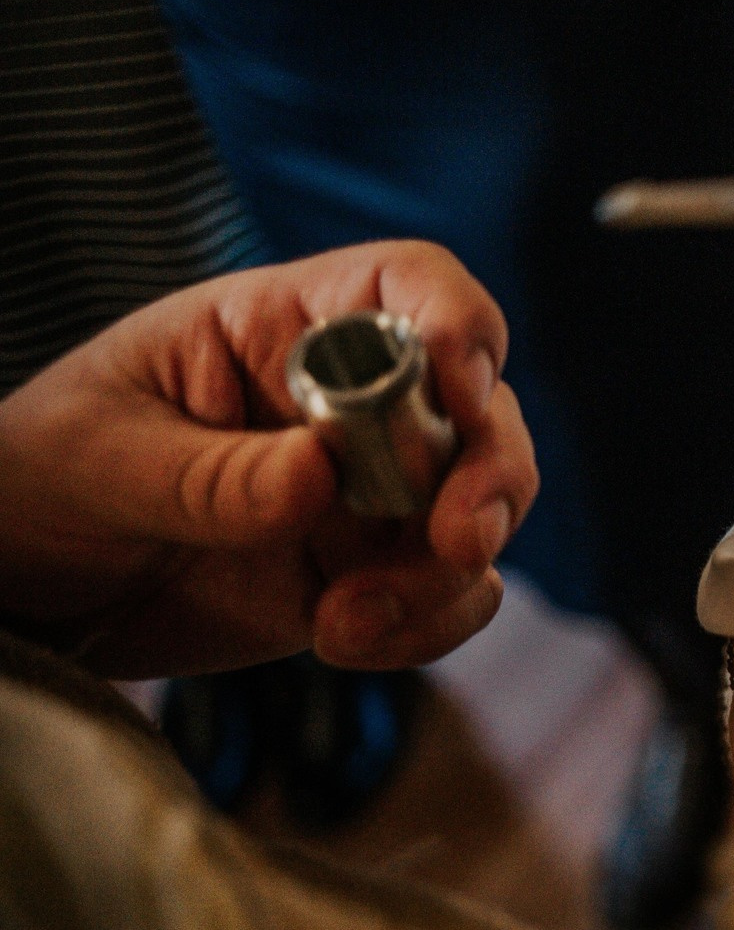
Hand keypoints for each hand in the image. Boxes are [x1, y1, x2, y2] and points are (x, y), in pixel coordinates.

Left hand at [0, 243, 536, 677]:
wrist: (15, 590)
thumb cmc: (32, 483)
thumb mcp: (95, 460)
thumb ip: (211, 475)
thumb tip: (322, 475)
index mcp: (279, 330)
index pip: (405, 288)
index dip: (455, 323)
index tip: (462, 389)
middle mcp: (347, 402)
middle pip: (478, 405)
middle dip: (490, 470)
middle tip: (457, 539)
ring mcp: (367, 491)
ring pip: (482, 504)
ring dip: (452, 568)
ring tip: (354, 622)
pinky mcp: (368, 573)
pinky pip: (449, 592)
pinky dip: (427, 625)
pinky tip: (346, 641)